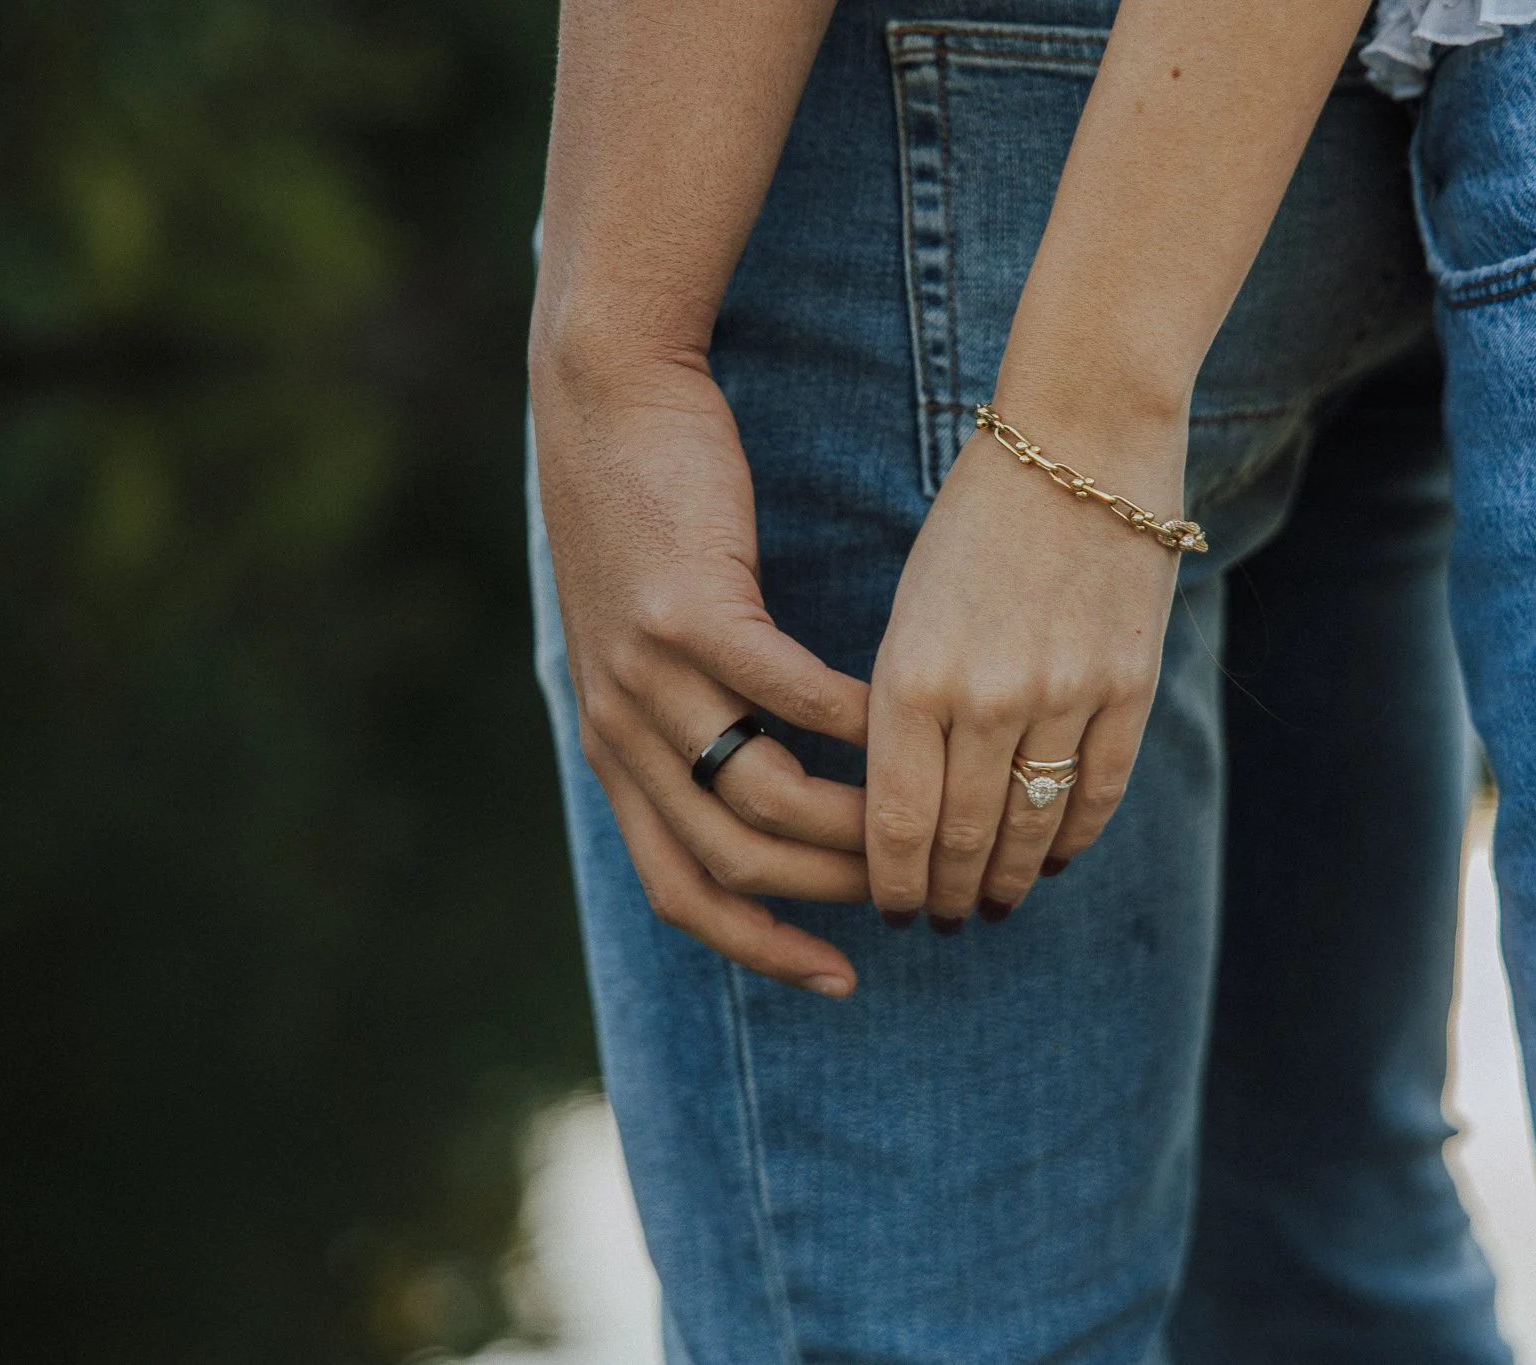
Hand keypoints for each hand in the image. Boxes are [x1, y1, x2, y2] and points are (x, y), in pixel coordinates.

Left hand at [532, 358, 870, 994]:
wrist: (605, 399)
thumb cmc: (649, 516)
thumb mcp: (652, 641)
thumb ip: (696, 718)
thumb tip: (771, 782)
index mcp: (614, 749)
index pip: (680, 894)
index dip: (758, 949)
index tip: (840, 975)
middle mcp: (621, 728)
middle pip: (732, 862)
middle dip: (830, 896)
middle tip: (915, 892)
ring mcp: (648, 675)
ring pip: (766, 795)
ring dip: (858, 820)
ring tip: (930, 820)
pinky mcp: (689, 611)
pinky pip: (788, 696)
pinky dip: (858, 724)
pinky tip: (910, 720)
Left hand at [865, 400, 1183, 926]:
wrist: (1082, 439)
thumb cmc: (976, 519)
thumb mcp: (911, 607)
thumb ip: (904, 703)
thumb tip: (907, 800)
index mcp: (911, 675)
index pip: (897, 821)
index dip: (893, 882)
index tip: (891, 909)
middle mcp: (985, 698)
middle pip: (964, 840)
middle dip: (947, 894)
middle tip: (942, 919)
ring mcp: (1065, 695)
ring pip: (1032, 829)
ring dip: (1010, 881)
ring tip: (995, 905)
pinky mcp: (1129, 685)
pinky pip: (1099, 791)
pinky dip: (1074, 838)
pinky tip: (1055, 860)